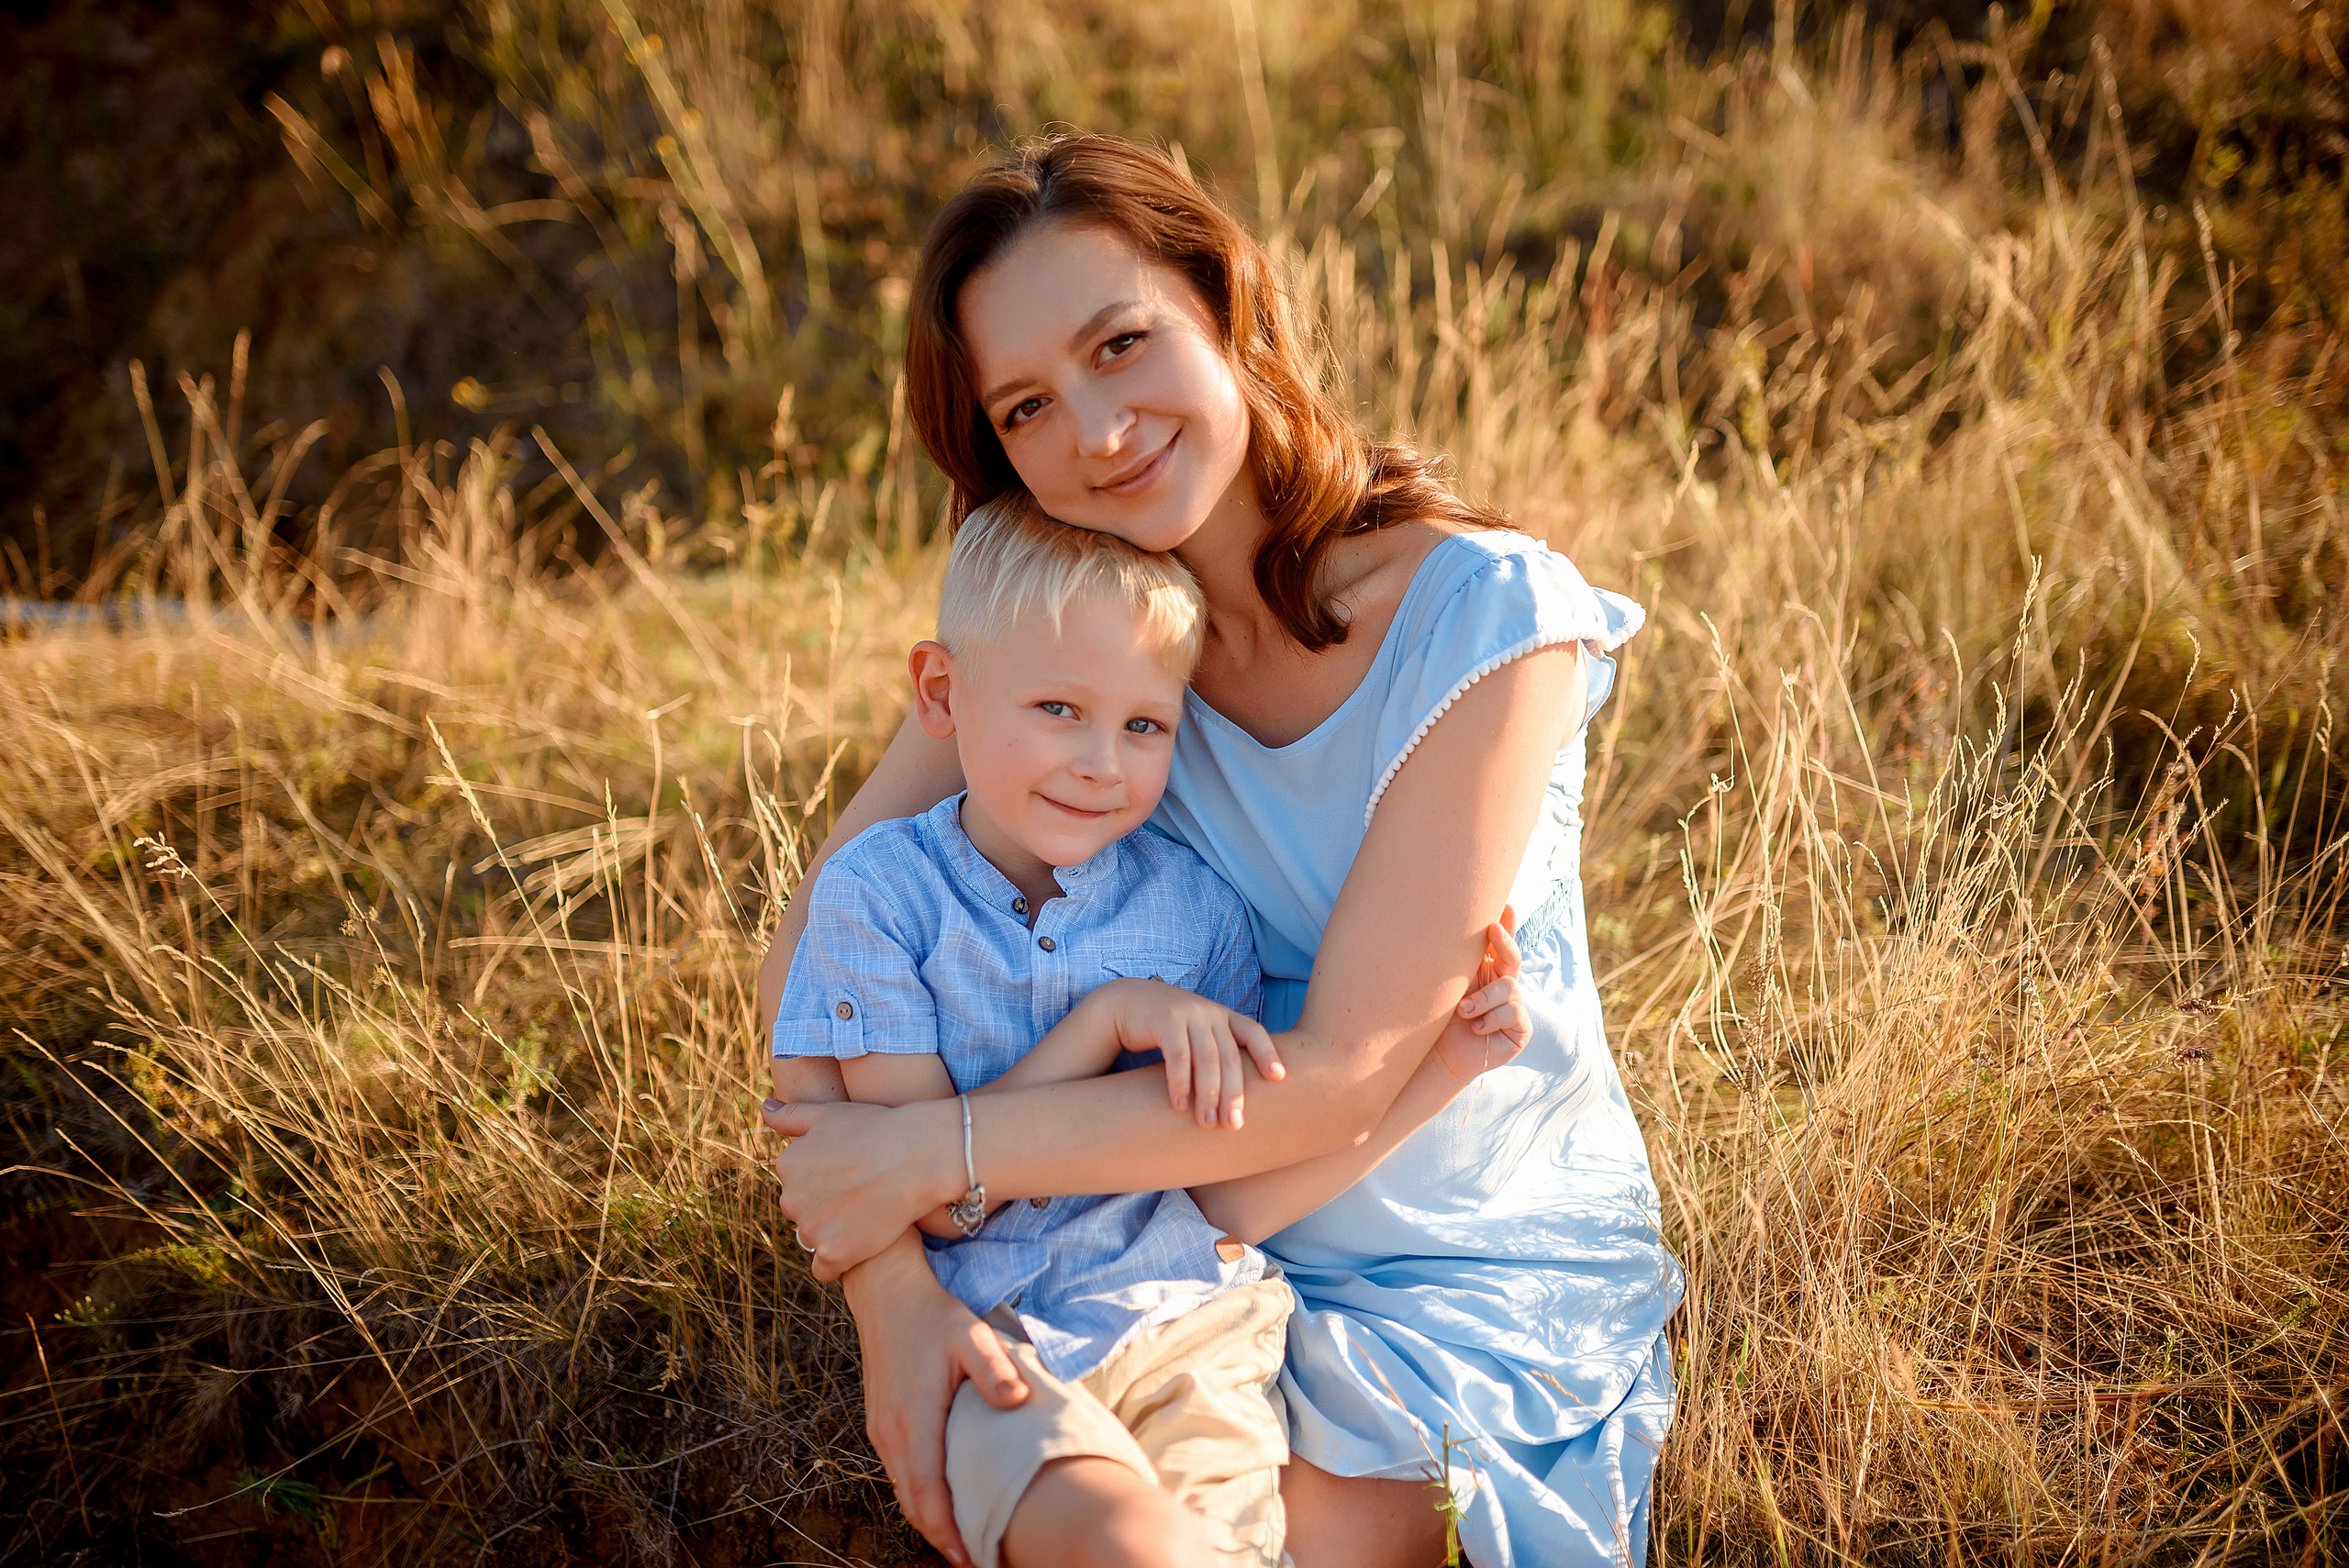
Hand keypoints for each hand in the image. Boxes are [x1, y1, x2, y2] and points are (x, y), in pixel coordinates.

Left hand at [761, 1096, 954, 1279]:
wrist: (919, 1157)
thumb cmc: (879, 1130)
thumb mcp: (830, 1112)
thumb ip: (792, 1115)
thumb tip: (766, 1109)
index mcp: (788, 1165)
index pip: (796, 1182)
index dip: (824, 1180)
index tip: (850, 1174)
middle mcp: (791, 1198)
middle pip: (802, 1212)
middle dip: (824, 1207)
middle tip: (860, 1195)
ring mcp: (811, 1229)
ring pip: (813, 1239)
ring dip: (832, 1233)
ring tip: (865, 1216)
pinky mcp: (834, 1254)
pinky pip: (825, 1269)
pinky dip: (840, 1261)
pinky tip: (860, 1245)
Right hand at [840, 1234, 1029, 1567]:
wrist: (886, 1291)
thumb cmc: (932, 1315)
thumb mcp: (971, 1335)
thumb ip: (994, 1370)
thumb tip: (1016, 1401)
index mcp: (914, 1418)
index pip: (927, 1492)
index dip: (947, 1530)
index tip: (969, 1556)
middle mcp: (891, 1432)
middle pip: (912, 1502)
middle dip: (939, 1535)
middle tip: (972, 1557)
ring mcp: (881, 1428)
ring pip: (903, 1490)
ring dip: (929, 1517)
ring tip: (962, 1537)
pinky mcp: (880, 1422)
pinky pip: (898, 1472)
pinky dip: (919, 1495)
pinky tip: (942, 1499)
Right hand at [1096, 977, 1283, 1129]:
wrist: (1124, 1004)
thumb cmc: (1166, 1030)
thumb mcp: (1196, 1036)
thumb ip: (1215, 1053)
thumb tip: (1237, 1097)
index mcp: (1223, 1016)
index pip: (1253, 1032)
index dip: (1267, 1053)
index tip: (1279, 1078)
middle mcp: (1209, 1012)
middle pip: (1230, 1056)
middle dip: (1234, 1093)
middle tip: (1234, 1125)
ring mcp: (1188, 1013)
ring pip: (1206, 1058)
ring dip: (1208, 1094)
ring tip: (1207, 1123)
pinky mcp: (1164, 1019)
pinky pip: (1177, 1056)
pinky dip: (1180, 1083)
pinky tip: (1180, 1105)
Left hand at [1434, 913, 1528, 1082]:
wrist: (1440, 1055)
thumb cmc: (1439, 1018)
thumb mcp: (1448, 986)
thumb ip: (1456, 962)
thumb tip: (1447, 927)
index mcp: (1488, 971)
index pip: (1500, 944)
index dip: (1506, 924)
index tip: (1506, 905)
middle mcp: (1505, 984)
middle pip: (1512, 957)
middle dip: (1504, 941)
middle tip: (1492, 929)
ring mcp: (1516, 1006)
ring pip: (1509, 988)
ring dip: (1483, 999)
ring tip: (1463, 1011)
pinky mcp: (1522, 1028)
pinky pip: (1513, 1013)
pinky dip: (1490, 1019)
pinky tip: (1476, 1028)